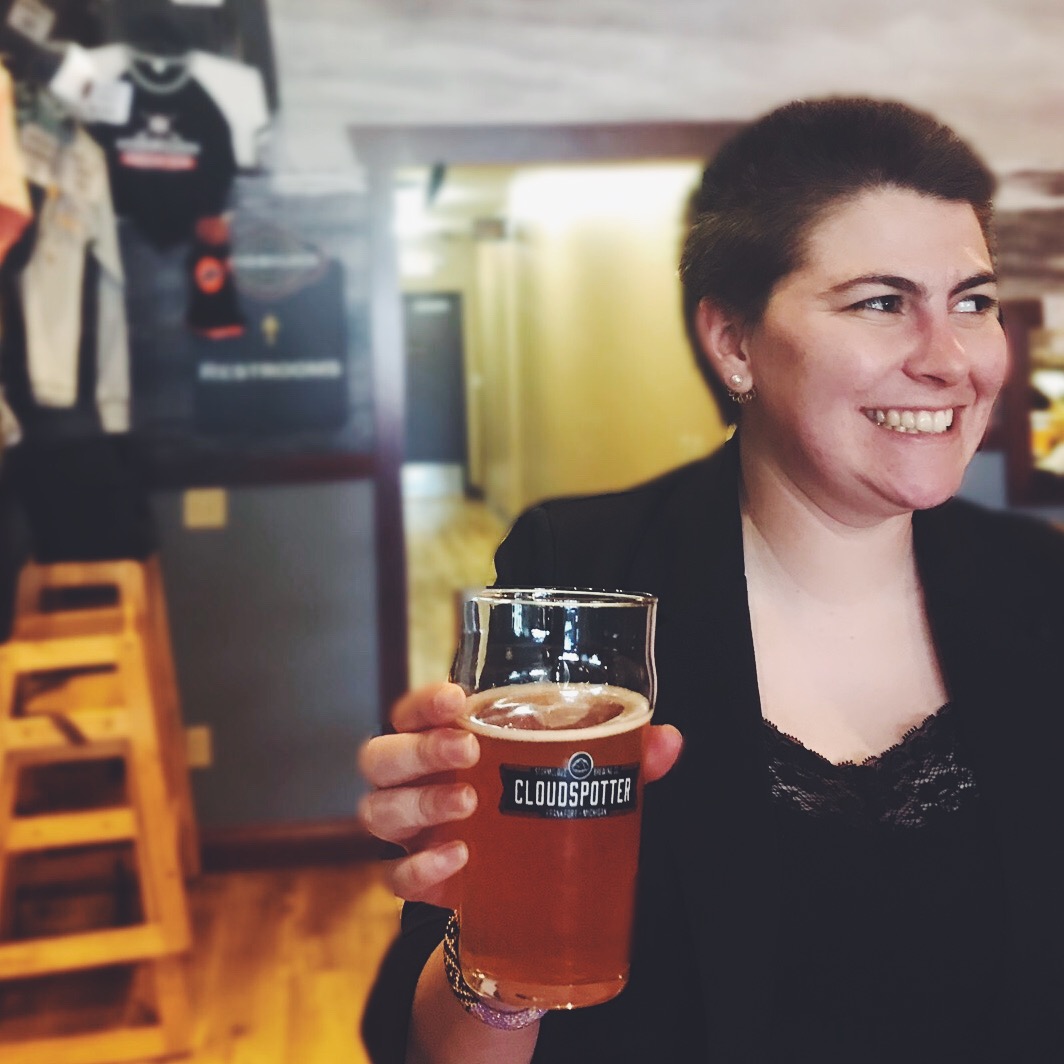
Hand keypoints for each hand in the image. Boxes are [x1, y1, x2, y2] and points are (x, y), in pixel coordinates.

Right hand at [358, 682, 683, 906]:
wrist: (523, 890)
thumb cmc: (540, 805)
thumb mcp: (578, 776)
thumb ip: (620, 754)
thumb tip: (669, 738)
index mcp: (447, 741)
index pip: (413, 710)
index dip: (424, 701)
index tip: (456, 697)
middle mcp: (417, 780)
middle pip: (381, 754)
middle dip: (418, 748)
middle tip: (466, 749)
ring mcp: (411, 831)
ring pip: (377, 809)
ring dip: (419, 803)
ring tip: (468, 806)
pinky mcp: (418, 879)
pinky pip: (394, 876)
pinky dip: (421, 867)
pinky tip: (459, 860)